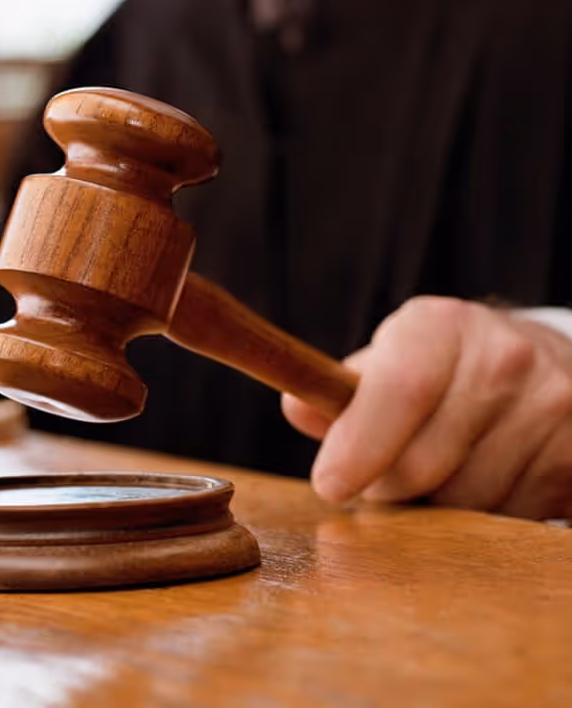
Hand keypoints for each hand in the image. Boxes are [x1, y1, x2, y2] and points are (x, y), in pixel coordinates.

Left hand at [282, 297, 571, 520]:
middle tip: (377, 480)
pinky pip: (510, 518)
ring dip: (434, 506)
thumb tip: (297, 408)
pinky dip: (482, 516)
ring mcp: (551, 406)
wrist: (541, 364)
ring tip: (435, 470)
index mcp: (441, 325)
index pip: (399, 389)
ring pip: (465, 500)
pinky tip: (480, 478)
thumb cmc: (443, 367)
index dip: (360, 443)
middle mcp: (504, 357)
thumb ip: (340, 391)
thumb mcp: (390, 359)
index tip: (329, 484)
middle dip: (386, 487)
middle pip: (424, 461)